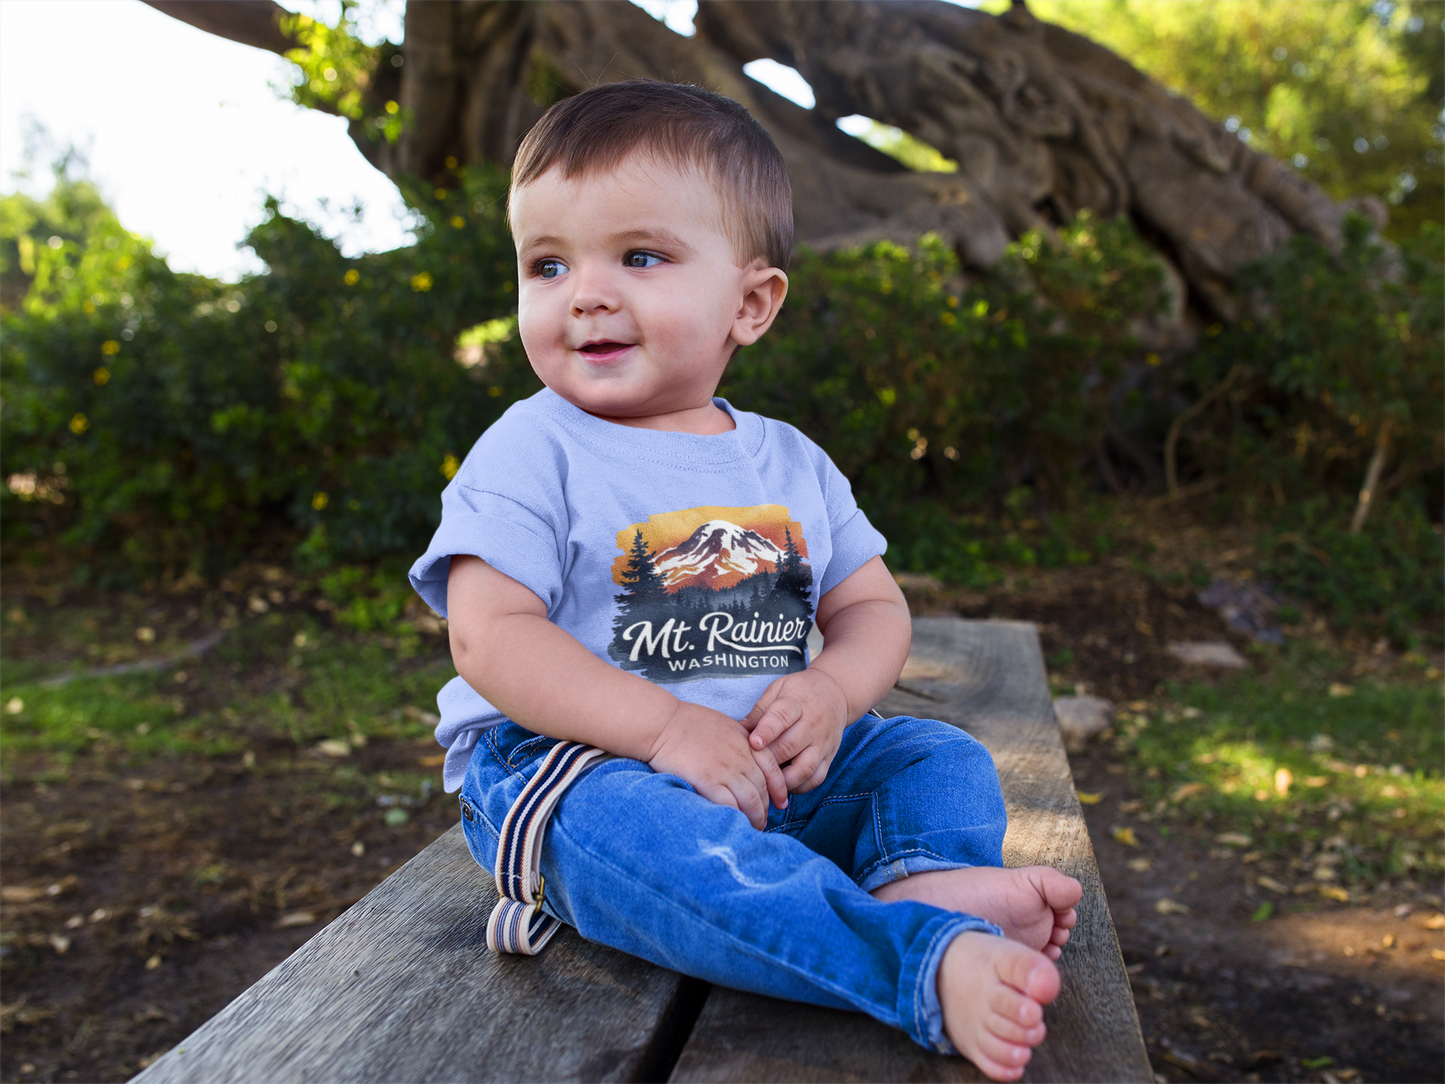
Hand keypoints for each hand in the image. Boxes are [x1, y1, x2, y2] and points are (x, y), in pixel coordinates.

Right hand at [647, 700, 787, 828]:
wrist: (665, 723)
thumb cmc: (688, 722)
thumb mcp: (725, 725)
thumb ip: (739, 742)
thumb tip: (745, 758)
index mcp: (747, 742)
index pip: (773, 769)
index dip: (779, 789)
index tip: (781, 802)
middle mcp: (742, 757)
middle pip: (763, 789)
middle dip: (766, 808)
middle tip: (763, 820)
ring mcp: (727, 770)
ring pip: (751, 801)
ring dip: (755, 818)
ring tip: (753, 828)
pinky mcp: (709, 782)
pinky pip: (730, 805)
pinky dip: (736, 817)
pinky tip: (734, 823)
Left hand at [741, 668, 849, 793]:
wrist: (837, 694)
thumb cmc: (801, 691)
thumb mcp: (778, 689)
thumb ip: (759, 711)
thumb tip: (738, 730)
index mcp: (796, 704)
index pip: (781, 718)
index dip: (766, 731)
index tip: (753, 743)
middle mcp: (812, 725)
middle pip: (789, 747)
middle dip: (768, 760)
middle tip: (750, 768)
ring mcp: (822, 744)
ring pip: (804, 769)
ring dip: (783, 780)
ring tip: (766, 782)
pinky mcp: (829, 757)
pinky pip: (816, 778)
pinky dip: (800, 787)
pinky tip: (783, 786)